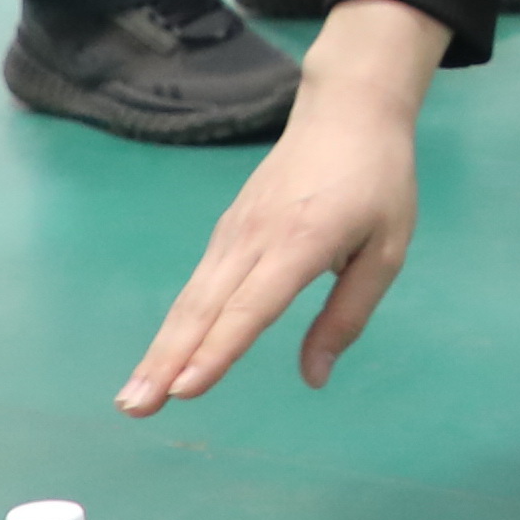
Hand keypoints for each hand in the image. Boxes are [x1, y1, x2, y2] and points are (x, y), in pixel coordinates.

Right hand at [117, 1, 448, 410]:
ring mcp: (234, 231)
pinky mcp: (227, 229)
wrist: (347, 111)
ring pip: (192, 299)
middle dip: (165, 361)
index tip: (186, 389)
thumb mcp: (386, 250)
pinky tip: (161, 358)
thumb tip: (314, 378)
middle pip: (204, 308)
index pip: (251, 306)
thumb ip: (347, 315)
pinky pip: (198, 286)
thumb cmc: (377, 183)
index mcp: (301, 242)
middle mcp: (255, 237)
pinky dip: (176, 325)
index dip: (218, 350)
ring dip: (160, 349)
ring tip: (133, 397)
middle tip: (133, 408)